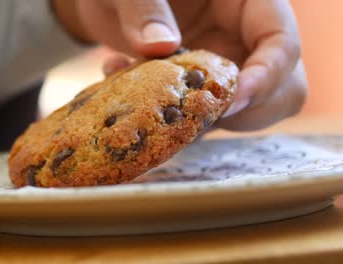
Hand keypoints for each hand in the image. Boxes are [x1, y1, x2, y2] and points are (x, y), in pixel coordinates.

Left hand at [52, 0, 307, 130]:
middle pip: (283, 87)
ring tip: (160, 114)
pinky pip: (205, 117)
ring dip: (208, 123)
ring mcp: (225, 64)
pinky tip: (137, 105)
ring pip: (248, 110)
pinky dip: (178, 123)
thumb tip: (163, 47)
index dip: (265, 78)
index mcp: (246, 1)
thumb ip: (144, 9)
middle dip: (247, 112)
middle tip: (198, 119)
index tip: (229, 103)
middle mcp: (243, 36)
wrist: (111, 5)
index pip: (281, 42)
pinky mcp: (202, 86)